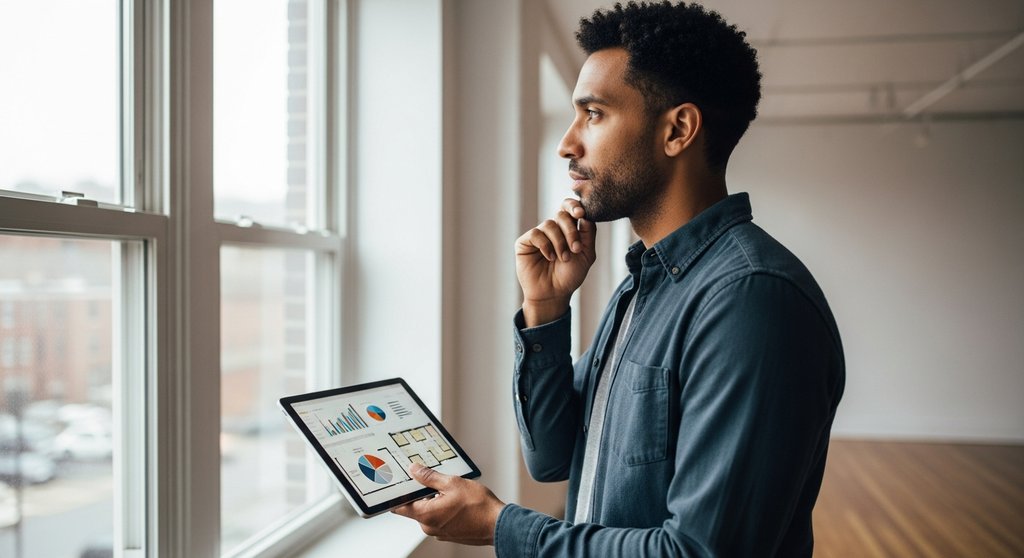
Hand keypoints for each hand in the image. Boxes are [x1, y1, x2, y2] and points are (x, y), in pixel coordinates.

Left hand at [392, 463, 505, 545]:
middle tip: (431, 479)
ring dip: (434, 500)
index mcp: (426, 515)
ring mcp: (439, 532)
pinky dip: (443, 508)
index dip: (397, 493)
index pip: (399, 506)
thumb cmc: (478, 506)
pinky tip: (456, 500)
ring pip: (429, 512)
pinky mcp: (448, 533)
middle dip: (421, 493)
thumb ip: (430, 477)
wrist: (498, 524)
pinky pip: (439, 518)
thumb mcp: (452, 483)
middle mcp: (429, 527)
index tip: (398, 483)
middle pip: (415, 507)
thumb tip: (414, 470)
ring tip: (449, 489)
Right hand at [515, 198, 596, 325]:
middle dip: (571, 231)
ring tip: (563, 258)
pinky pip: (536, 234)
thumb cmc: (569, 275)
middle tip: (575, 248)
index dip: (574, 206)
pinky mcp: (525, 242)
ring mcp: (538, 235)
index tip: (581, 213)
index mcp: (567, 228)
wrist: (554, 293)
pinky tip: (549, 257)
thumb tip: (586, 214)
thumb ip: (588, 233)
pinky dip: (545, 246)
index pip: (569, 208)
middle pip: (561, 214)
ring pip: (549, 224)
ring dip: (560, 242)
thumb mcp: (586, 254)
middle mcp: (552, 229)